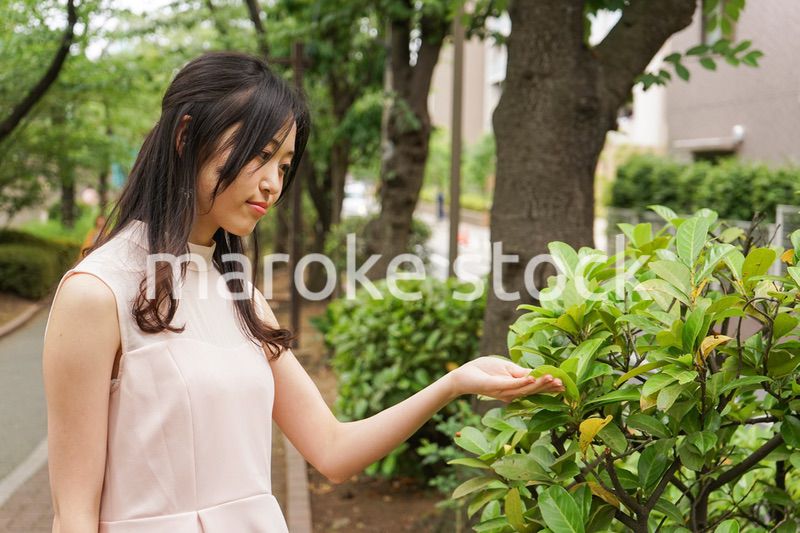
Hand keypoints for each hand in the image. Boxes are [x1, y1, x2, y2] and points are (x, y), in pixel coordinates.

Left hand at [447, 356, 564, 402]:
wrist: (464, 375)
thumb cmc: (484, 370)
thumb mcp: (507, 368)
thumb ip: (521, 373)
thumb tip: (538, 373)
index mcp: (515, 388)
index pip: (535, 387)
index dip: (549, 386)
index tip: (564, 384)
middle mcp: (511, 393)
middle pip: (533, 391)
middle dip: (549, 387)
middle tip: (564, 385)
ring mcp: (503, 391)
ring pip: (525, 389)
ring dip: (539, 384)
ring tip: (553, 379)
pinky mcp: (495, 387)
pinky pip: (511, 385)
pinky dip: (522, 382)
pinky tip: (532, 378)